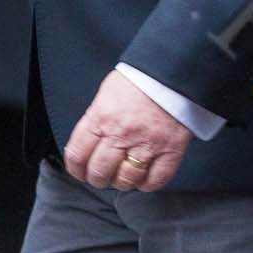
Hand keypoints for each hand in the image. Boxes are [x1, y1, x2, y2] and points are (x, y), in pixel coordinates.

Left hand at [63, 69, 191, 192]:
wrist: (175, 68)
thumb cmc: (141, 78)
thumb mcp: (108, 93)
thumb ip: (97, 118)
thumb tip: (89, 142)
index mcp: (101, 117)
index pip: (77, 155)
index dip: (76, 169)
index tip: (81, 172)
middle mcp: (121, 133)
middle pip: (99, 172)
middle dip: (97, 178)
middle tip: (102, 175)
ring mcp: (147, 143)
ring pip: (126, 180)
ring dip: (121, 182)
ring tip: (123, 176)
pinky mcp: (171, 149)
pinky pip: (156, 180)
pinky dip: (147, 184)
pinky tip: (144, 177)